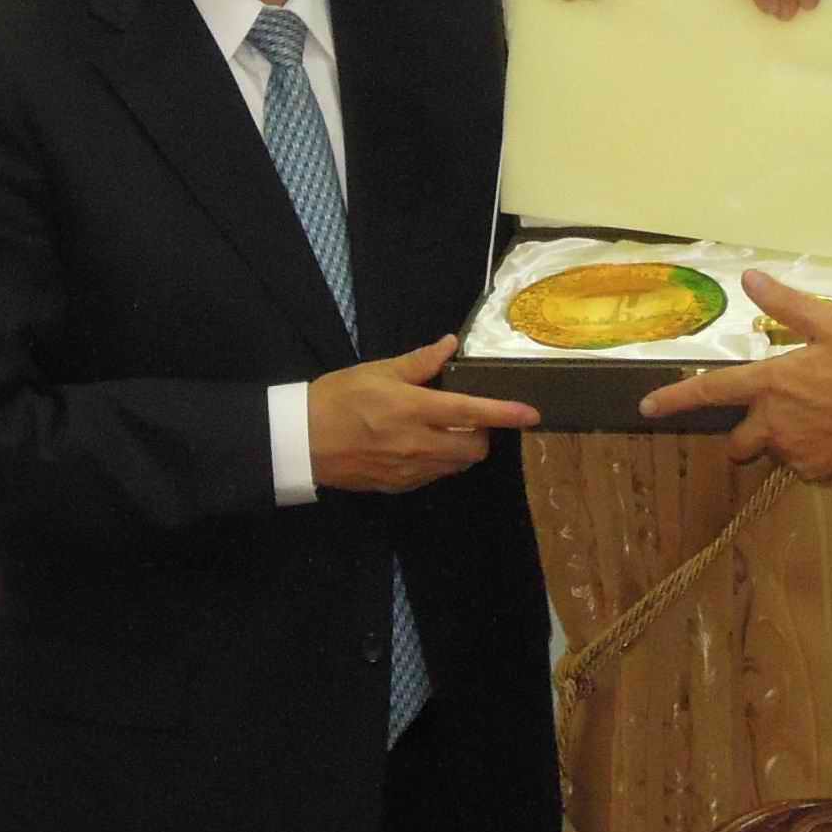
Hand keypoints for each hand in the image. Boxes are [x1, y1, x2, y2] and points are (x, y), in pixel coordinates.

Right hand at [309, 337, 538, 491]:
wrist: (300, 441)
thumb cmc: (338, 398)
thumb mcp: (377, 371)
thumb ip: (419, 363)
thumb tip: (451, 345)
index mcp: (414, 410)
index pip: (472, 412)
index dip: (505, 413)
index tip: (532, 414)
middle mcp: (417, 444)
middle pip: (474, 448)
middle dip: (484, 433)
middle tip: (472, 416)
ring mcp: (409, 470)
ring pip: (457, 465)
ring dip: (463, 448)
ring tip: (447, 429)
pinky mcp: (398, 486)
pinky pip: (434, 476)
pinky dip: (440, 461)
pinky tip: (423, 446)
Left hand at [636, 272, 831, 476]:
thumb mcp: (831, 324)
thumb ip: (787, 304)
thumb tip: (749, 280)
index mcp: (770, 384)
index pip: (711, 390)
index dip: (675, 398)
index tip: (647, 407)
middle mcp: (771, 423)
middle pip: (737, 439)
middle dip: (746, 431)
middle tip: (779, 413)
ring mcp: (792, 452)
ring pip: (772, 450)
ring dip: (783, 439)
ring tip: (820, 420)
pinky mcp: (814, 474)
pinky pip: (801, 465)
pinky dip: (811, 453)